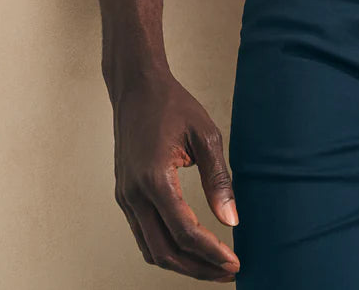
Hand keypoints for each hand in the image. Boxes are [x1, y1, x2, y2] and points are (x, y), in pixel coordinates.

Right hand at [111, 69, 240, 280]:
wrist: (136, 86)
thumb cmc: (172, 104)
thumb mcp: (205, 135)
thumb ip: (218, 179)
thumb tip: (232, 220)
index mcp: (154, 179)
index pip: (185, 232)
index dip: (212, 253)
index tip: (234, 263)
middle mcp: (134, 194)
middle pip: (165, 252)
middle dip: (198, 268)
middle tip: (228, 272)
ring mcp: (125, 197)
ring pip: (151, 249)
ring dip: (182, 264)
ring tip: (212, 266)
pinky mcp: (124, 195)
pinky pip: (143, 235)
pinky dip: (166, 249)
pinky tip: (189, 248)